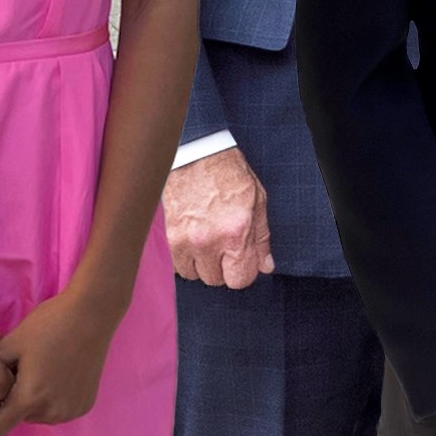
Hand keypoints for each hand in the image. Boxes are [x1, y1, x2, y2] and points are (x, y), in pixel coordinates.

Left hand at [0, 291, 122, 434]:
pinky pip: (59, 409)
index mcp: (29, 398)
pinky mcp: (85, 405)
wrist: (92, 314)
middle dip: (17, 401)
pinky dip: (55, 397)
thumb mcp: (10, 344)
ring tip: (44, 369)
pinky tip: (61, 372)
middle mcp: (52, 412)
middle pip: (20, 419)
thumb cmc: (48, 325)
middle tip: (25, 371)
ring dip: (36, 400)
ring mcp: (71, 410)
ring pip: (40, 415)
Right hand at [162, 151, 272, 289]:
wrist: (197, 155)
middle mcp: (209, 242)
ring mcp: (186, 241)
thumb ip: (261, 238)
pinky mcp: (169, 238)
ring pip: (195, 276)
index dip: (244, 272)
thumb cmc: (229, 174)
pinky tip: (194, 241)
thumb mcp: (257, 201)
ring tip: (209, 242)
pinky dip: (186, 259)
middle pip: (217, 280)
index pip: (240, 279)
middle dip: (224, 268)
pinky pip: (178, 266)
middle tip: (226, 247)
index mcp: (236, 233)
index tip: (243, 261)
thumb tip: (265, 265)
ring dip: (203, 265)